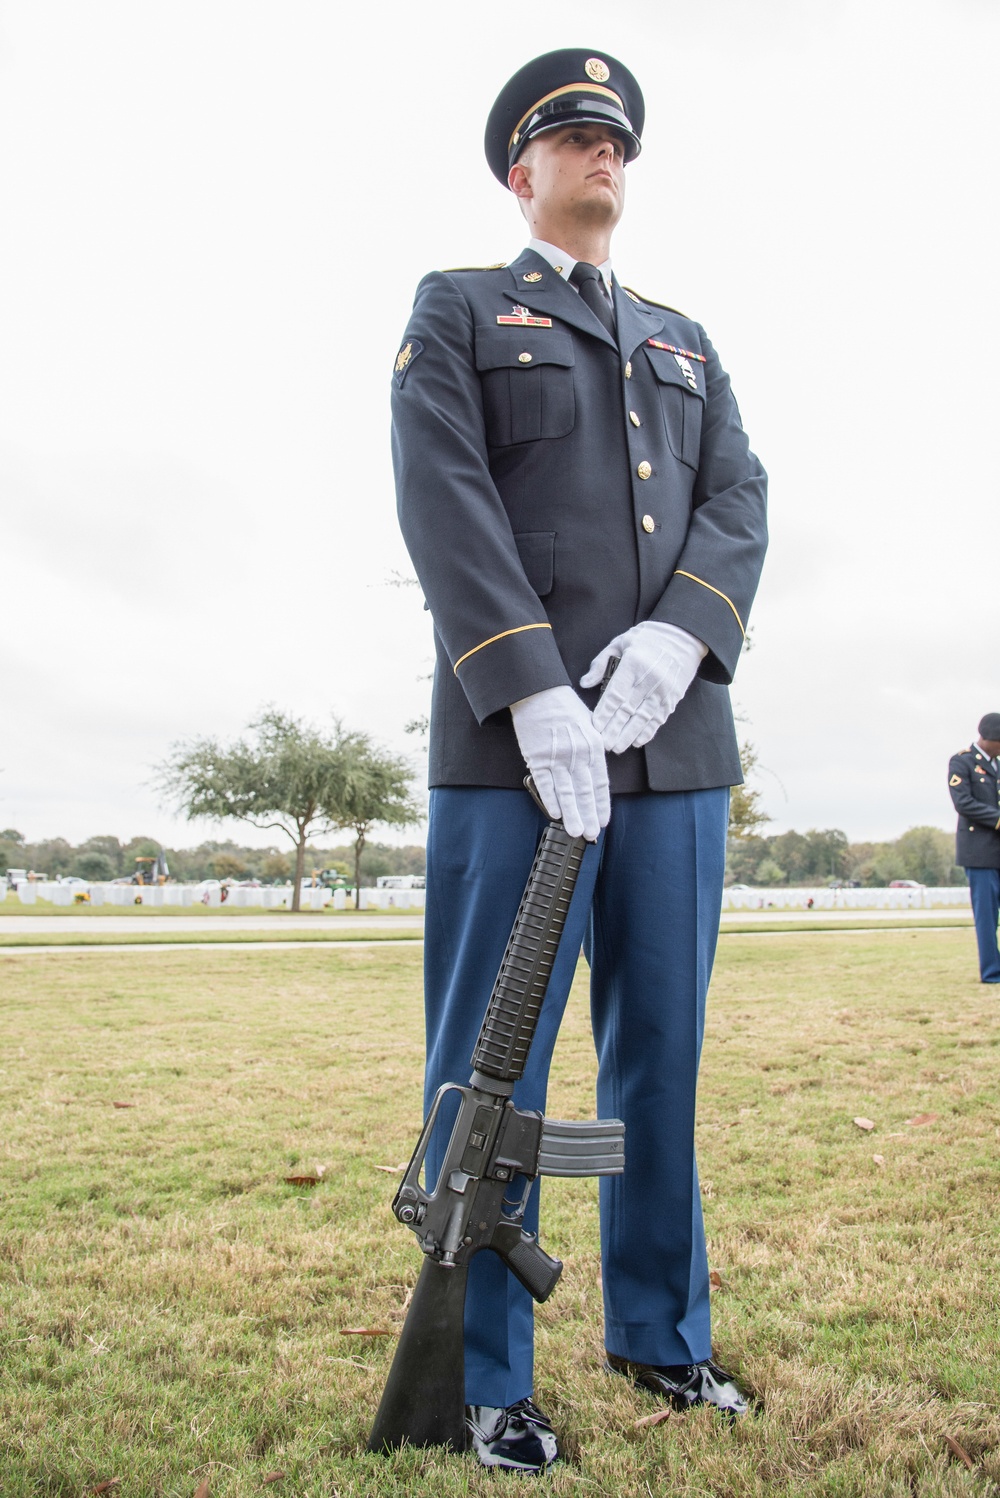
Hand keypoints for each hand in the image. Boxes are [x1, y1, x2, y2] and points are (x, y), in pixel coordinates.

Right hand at [510, 685, 609, 839]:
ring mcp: (556, 756)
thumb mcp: (590, 724)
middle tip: (591, 835)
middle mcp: (577, 754)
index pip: (600, 782)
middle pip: (584, 791)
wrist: (538, 691)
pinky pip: (544, 783)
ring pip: (566, 791)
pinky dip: (550, 799)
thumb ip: (595, 749)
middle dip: (589, 815)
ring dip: (571, 814)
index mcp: (593, 745)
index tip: (603, 821)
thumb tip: (597, 773)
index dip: (602, 804)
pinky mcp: (536, 757)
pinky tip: (555, 813)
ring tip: (576, 831)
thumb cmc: (565, 707)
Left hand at [580, 621, 706, 753]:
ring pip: (643, 717)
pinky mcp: (673, 697)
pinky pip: (659, 718)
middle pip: (628, 709)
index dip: (605, 713)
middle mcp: (650, 679)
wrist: (683, 636)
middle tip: (603, 744)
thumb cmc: (647, 638)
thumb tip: (585, 682)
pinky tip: (637, 741)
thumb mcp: (621, 642)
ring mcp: (663, 690)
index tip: (595, 726)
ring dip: (629, 735)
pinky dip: (648, 732)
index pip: (616, 694)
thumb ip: (601, 662)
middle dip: (614, 729)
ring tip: (617, 747)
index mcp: (634, 664)